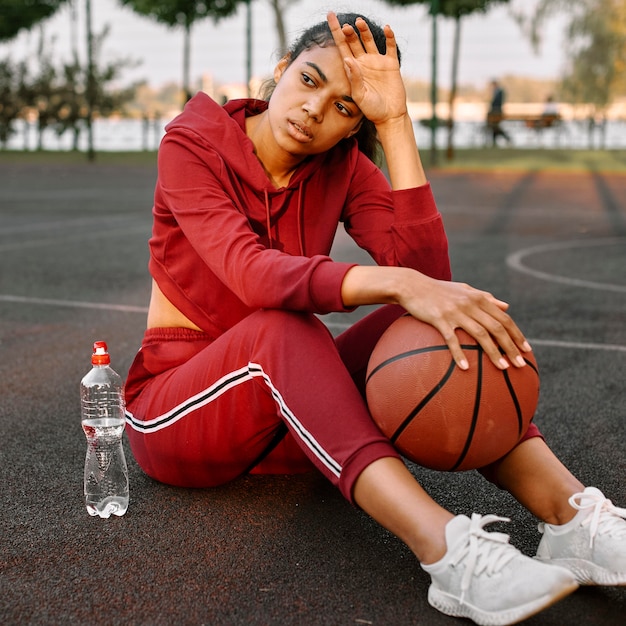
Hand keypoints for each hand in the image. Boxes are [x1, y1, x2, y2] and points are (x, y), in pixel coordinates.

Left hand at [327, 12, 407, 125]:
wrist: (389, 116)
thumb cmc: (372, 110)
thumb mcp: (360, 96)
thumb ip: (354, 78)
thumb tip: (348, 59)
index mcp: (353, 69)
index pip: (342, 47)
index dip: (336, 32)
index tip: (330, 16)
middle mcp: (364, 62)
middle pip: (354, 41)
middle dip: (349, 32)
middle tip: (346, 26)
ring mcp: (377, 61)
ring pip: (370, 40)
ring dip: (364, 30)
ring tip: (359, 22)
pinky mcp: (391, 64)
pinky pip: (390, 46)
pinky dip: (389, 36)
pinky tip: (387, 28)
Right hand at [341, 266, 531, 370]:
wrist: (412, 285)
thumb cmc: (438, 290)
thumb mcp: (464, 289)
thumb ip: (486, 297)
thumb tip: (507, 307)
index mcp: (479, 298)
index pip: (504, 318)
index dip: (517, 334)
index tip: (527, 350)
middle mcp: (471, 304)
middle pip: (497, 328)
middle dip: (511, 347)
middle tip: (520, 364)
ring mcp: (456, 312)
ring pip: (481, 334)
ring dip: (494, 352)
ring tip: (502, 368)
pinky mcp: (440, 319)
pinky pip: (452, 339)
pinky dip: (460, 354)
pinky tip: (465, 368)